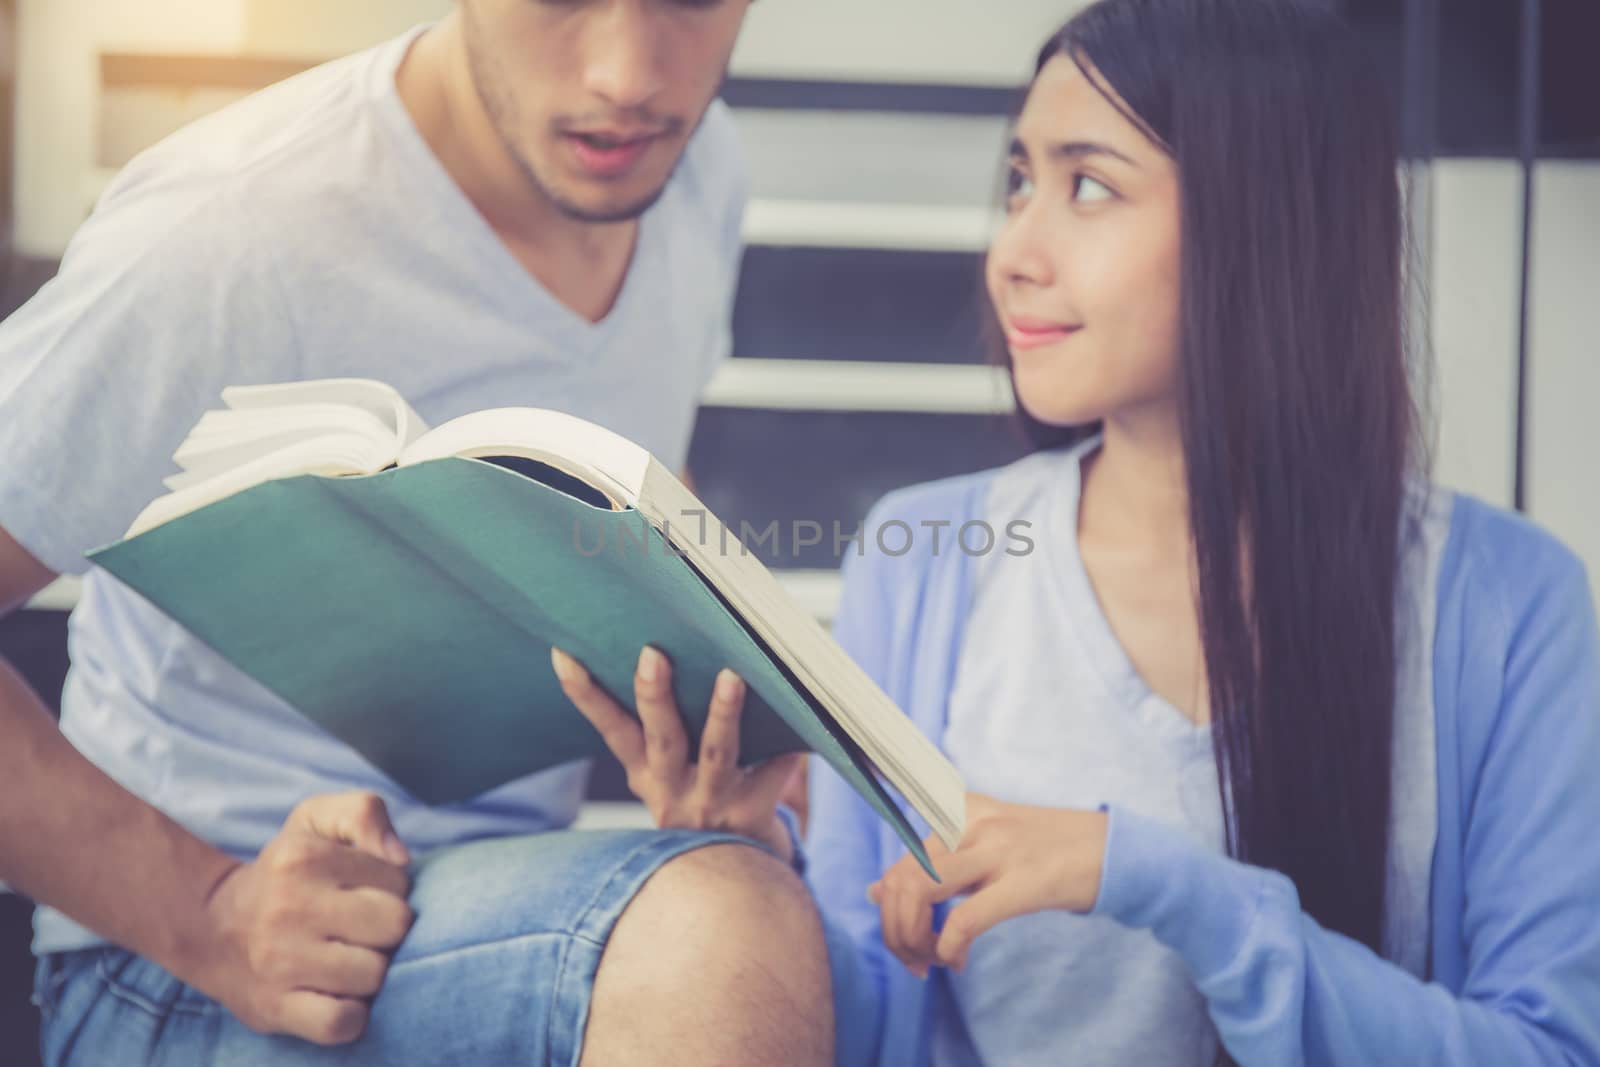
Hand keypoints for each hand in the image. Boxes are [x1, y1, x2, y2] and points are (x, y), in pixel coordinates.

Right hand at [197, 792, 415, 1043]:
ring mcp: (280, 962)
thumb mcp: (317, 820)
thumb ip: (364, 814)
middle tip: (363, 931)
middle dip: (389, 931)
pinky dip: (352, 1015)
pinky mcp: (274, 1009)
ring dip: (371, 972)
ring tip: (349, 960)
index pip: (398, 881)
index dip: (391, 890)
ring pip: (374, 975)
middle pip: (395, 926)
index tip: (364, 894)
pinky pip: (342, 1022)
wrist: (210, 926)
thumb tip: (401, 858)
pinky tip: (341, 996)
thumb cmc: (286, 871)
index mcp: (304, 857)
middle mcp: (290, 907)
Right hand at [552, 645, 803, 861]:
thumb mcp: (666, 777)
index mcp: (647, 774)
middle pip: (661, 739)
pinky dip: (787, 749)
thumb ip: (660, 730)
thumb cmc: (700, 805)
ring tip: (730, 677)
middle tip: (652, 655)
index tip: (564, 654)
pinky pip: (773, 774)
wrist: (734, 878)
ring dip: (722, 714)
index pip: (611, 729)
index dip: (586, 695)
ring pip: (716, 754)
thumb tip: (657, 656)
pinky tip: (801, 716)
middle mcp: (673, 791)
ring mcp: (712, 804)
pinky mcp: (751, 817)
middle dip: (653, 696)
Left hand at [867, 793, 1107, 976]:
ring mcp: (999, 849)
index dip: (888, 908)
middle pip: (901, 879)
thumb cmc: (1049, 851)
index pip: (900, 861)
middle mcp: (973, 822)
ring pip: (920, 892)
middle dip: (895, 930)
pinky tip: (956, 960)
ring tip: (931, 962)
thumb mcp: (984, 846)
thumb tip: (875, 890)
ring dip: (913, 939)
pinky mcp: (1024, 882)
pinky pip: (964, 919)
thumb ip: (934, 863)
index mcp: (961, 810)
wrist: (1117, 849)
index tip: (904, 938)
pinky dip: (948, 947)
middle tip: (914, 961)